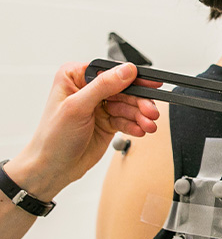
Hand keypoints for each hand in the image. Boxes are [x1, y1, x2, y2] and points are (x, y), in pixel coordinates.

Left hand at [5, 62, 160, 199]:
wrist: (53, 168)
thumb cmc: (53, 138)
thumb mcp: (77, 107)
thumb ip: (103, 86)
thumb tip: (126, 70)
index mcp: (75, 77)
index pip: (110, 72)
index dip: (132, 79)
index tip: (150, 86)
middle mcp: (88, 90)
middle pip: (124, 89)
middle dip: (140, 102)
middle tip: (151, 112)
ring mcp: (99, 106)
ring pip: (129, 105)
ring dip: (140, 116)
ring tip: (147, 125)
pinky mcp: (107, 121)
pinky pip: (128, 119)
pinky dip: (136, 125)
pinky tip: (140, 130)